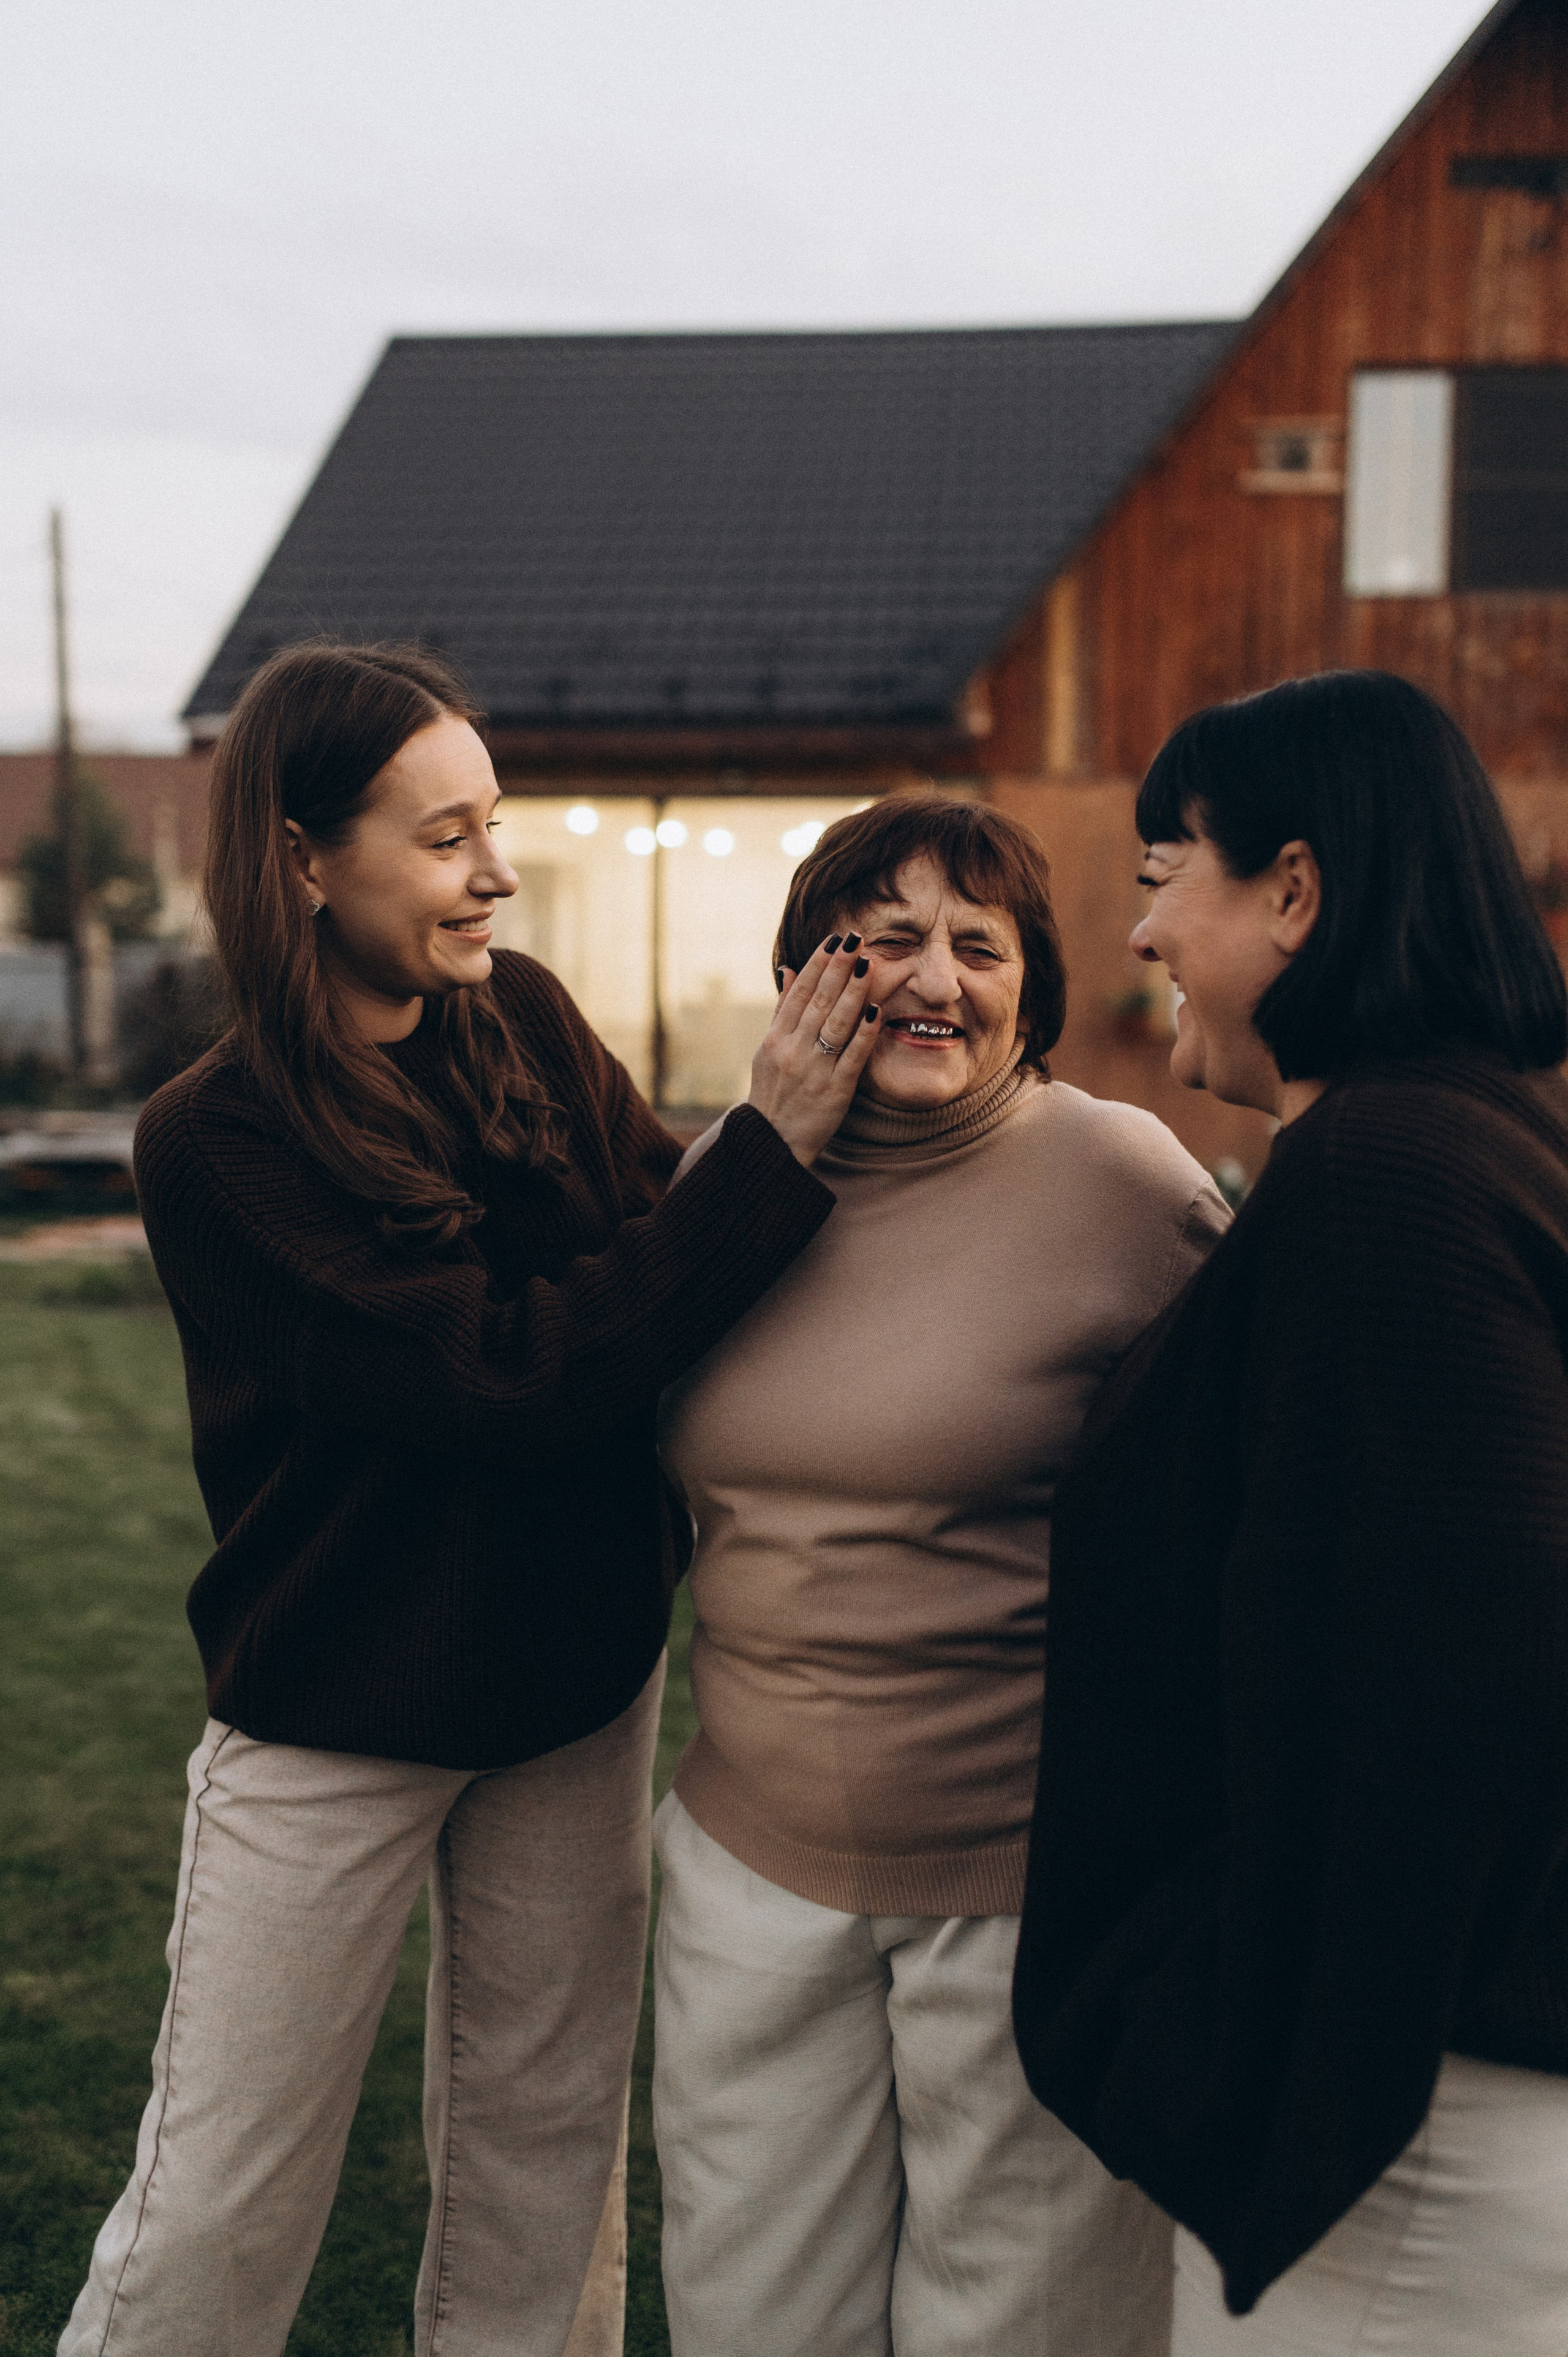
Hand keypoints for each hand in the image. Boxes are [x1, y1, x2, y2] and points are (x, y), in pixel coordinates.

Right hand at [747, 934, 879, 1165]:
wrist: (770, 1142)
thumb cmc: (772, 1093)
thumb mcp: (768, 1050)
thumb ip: (781, 1010)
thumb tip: (789, 968)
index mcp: (776, 1039)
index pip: (798, 993)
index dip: (818, 964)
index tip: (835, 940)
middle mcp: (793, 1051)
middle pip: (818, 1002)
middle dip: (838, 968)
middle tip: (856, 939)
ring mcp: (814, 1070)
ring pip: (835, 1024)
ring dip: (853, 992)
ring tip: (868, 964)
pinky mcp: (835, 1091)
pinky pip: (852, 1056)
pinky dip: (865, 1032)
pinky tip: (877, 1010)